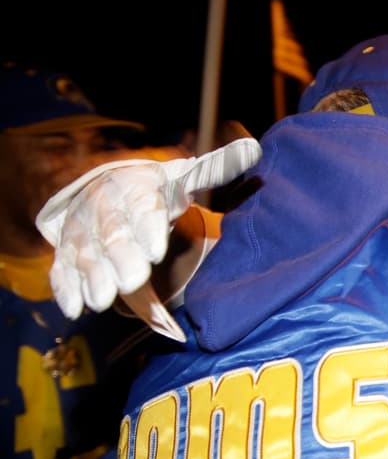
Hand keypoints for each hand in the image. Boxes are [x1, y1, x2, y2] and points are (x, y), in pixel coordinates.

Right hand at [36, 137, 260, 319]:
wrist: (108, 192)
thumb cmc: (156, 190)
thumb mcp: (183, 177)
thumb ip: (216, 169)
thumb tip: (253, 150)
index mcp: (136, 188)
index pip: (143, 207)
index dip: (148, 228)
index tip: (158, 251)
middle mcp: (105, 208)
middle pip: (113, 235)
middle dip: (122, 258)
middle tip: (134, 280)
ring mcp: (83, 231)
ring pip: (87, 253)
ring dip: (94, 277)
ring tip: (103, 300)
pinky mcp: (68, 252)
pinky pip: (62, 269)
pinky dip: (65, 287)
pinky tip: (73, 307)